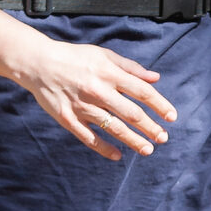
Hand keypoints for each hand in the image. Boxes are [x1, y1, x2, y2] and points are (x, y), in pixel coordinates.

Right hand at [16, 37, 177, 160]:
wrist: (38, 63)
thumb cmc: (75, 58)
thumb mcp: (104, 55)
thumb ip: (130, 68)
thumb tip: (155, 78)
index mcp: (108, 73)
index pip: (141, 91)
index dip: (159, 104)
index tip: (171, 117)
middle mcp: (98, 90)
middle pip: (131, 113)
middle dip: (150, 127)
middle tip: (163, 138)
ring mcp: (82, 106)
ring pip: (113, 128)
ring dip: (132, 140)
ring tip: (148, 149)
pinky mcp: (68, 119)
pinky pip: (89, 137)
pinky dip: (104, 148)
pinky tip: (117, 155)